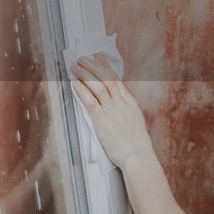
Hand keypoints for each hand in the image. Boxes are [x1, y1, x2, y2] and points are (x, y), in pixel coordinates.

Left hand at [69, 53, 153, 169]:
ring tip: (76, 66)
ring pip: (97, 86)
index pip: (116, 80)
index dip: (106, 67)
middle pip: (106, 78)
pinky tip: (75, 83)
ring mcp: (111, 110)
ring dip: (85, 74)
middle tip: (84, 57)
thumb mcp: (135, 122)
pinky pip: (90, 101)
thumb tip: (119, 106)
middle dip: (93, 66)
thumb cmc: (136, 144)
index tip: (99, 58)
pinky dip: (81, 90)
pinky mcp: (101, 120)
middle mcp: (121, 103)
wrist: (138, 155)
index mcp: (129, 103)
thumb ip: (126, 112)